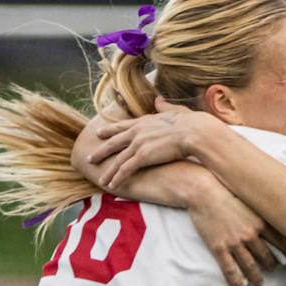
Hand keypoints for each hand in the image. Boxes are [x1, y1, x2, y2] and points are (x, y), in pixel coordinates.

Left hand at [89, 99, 207, 188]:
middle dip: (101, 151)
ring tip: (101, 180)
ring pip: (117, 160)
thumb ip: (164, 106)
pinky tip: (112, 185)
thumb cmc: (191, 123)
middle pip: (113, 142)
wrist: (195, 132)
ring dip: (108, 171)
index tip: (99, 133)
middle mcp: (137, 131)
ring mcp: (138, 144)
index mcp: (145, 121)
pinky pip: (125, 170)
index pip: (122, 126)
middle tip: (90, 157)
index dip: (109, 130)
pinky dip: (117, 178)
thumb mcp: (175, 111)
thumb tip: (158, 99)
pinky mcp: (142, 156)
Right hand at [185, 180, 285, 285]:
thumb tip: (274, 218)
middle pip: (266, 256)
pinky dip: (236, 280)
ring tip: (259, 283)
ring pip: (250, 265)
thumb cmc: (227, 194)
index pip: (280, 241)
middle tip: (274, 269)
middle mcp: (250, 235)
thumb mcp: (250, 201)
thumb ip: (261, 213)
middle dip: (272, 265)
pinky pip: (230, 269)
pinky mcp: (219, 248)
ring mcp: (235, 243)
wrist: (204, 192)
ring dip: (256, 277)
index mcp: (260, 223)